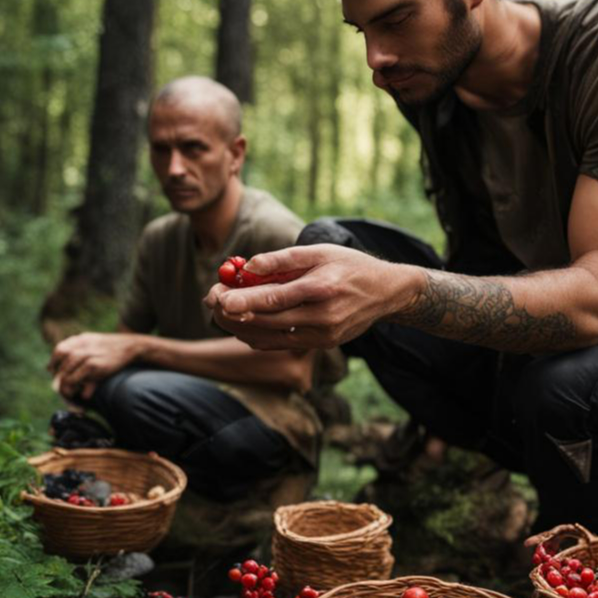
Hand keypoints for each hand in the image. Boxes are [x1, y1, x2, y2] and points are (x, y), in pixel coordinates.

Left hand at [48, 332, 142, 400]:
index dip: (54, 361)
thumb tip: (62, 366)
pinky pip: (77, 377)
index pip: (60, 349)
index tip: (52, 370)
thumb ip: (81, 351)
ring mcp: (88, 354)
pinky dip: (75, 385)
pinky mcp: (95, 365)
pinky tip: (81, 393)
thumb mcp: (96, 343)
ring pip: (67, 371)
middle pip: (61, 361)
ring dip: (65, 383)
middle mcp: (83, 345)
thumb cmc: (115, 348)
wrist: (133, 346)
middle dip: (58, 375)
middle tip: (59, 384)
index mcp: (82, 339)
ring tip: (68, 391)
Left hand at [203, 244, 415, 349]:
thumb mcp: (319, 251)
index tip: (218, 297)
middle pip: (267, 321)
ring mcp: (323, 336)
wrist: (386, 293)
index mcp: (322, 288)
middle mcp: (323, 317)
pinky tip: (244, 322)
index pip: (274, 298)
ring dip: (241, 327)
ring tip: (222, 309)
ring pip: (270, 338)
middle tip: (212, 298)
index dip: (242, 300)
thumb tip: (247, 266)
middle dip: (234, 313)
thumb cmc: (350, 265)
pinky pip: (281, 344)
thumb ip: (283, 260)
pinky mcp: (322, 345)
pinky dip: (258, 335)